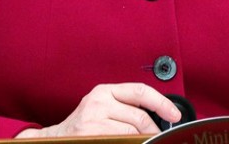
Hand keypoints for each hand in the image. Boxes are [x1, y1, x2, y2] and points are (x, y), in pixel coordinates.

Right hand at [15, 83, 181, 137]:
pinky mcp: (91, 135)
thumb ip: (126, 107)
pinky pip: (122, 141)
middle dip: (153, 131)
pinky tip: (128, 143)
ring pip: (132, 132)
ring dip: (142, 141)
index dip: (162, 103)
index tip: (174, 115)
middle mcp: (98, 101)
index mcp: (105, 91)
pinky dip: (130, 143)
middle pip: (140, 117)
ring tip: (141, 142)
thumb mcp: (103, 108)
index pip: (141, 91)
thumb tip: (159, 117)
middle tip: (157, 138)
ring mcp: (93, 120)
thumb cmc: (83, 126)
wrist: (54, 140)